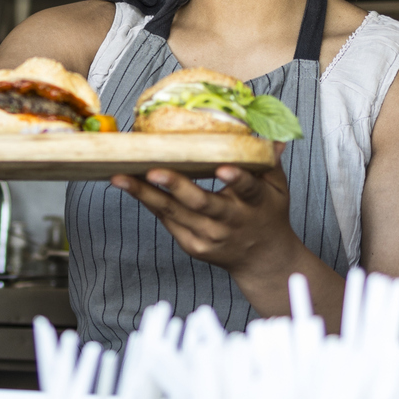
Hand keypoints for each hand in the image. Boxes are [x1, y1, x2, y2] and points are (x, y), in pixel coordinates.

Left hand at [110, 152, 298, 277]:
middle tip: (152, 170)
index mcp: (255, 203)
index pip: (248, 189)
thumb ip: (270, 162)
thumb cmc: (268, 214)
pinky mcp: (193, 246)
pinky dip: (148, 203)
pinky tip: (130, 187)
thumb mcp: (278, 189)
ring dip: (145, 194)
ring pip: (174, 213)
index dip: (236, 178)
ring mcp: (209, 237)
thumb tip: (274, 139)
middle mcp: (230, 222)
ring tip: (120, 177)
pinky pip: (168, 220)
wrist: (262, 259)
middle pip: (201, 204)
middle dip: (176, 186)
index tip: (223, 168)